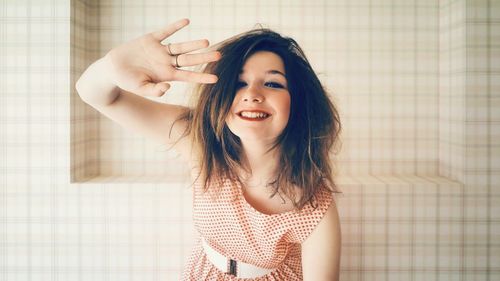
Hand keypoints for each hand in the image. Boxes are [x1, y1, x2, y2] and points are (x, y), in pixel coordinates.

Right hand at [105, 18, 220, 96]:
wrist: (113, 69)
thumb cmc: (127, 82)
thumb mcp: (141, 89)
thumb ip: (155, 90)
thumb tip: (168, 88)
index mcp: (167, 75)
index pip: (188, 76)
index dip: (202, 77)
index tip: (216, 79)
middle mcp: (167, 62)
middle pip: (189, 60)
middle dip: (204, 58)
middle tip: (219, 55)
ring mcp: (160, 50)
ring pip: (181, 46)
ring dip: (193, 44)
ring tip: (207, 42)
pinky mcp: (150, 39)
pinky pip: (165, 32)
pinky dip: (175, 26)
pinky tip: (186, 21)